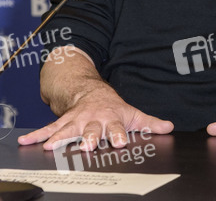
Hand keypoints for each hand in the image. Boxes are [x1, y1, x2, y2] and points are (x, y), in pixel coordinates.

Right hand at [18, 87, 173, 150]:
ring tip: (50, 146)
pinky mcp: (63, 121)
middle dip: (90, 138)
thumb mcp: (133, 114)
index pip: (116, 128)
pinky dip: (36, 135)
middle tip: (88, 146)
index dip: (118, 135)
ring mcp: (76, 120)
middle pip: (92, 130)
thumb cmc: (114, 108)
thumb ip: (150, 123)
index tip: (119, 143)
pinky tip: (25, 141)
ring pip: (68, 129)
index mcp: (111, 119)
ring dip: (59, 138)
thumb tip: (169, 128)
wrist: (91, 91)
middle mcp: (93, 119)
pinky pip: (48, 128)